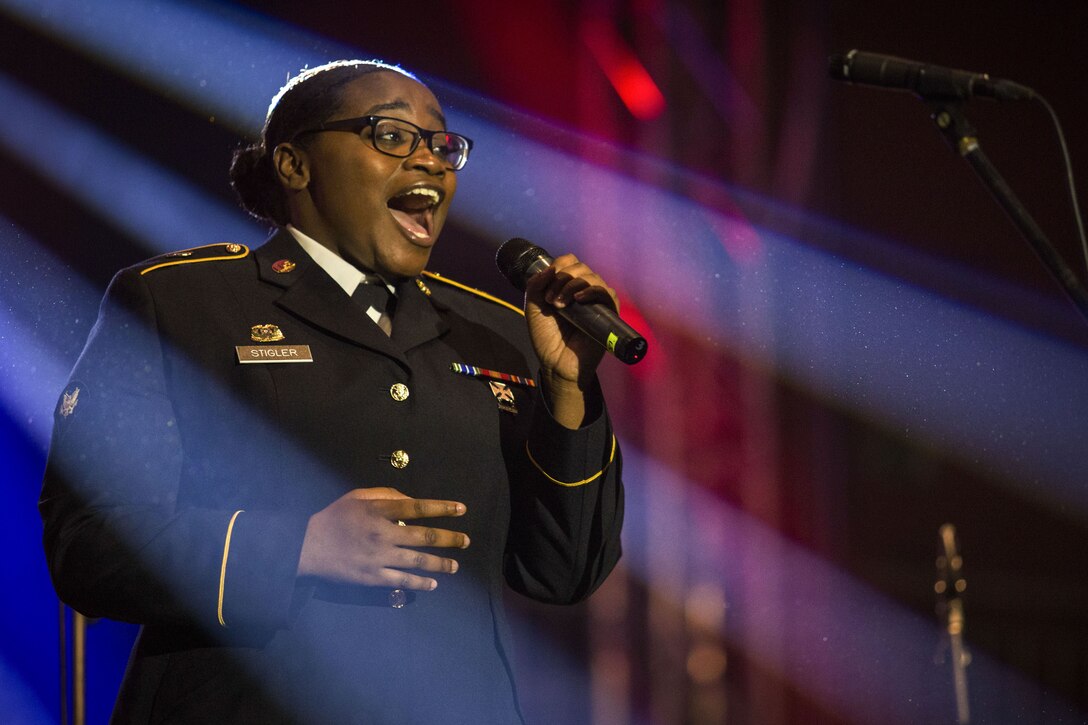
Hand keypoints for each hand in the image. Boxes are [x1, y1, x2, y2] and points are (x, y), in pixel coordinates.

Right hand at [297, 487, 468, 590]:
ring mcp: (379, 557)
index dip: (442, 508)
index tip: (462, 509)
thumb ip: (386, 494)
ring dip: (440, 564)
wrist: (307, 546)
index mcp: (379, 510)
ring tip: (456, 566)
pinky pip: (402, 581)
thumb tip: (412, 500)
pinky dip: (420, 583)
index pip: (418, 507)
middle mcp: (383, 533)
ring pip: (417, 561)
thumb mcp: (357, 497)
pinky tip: (433, 584)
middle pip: (423, 536)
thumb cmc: (335, 517)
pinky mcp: (373, 577)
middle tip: (466, 541)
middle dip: (449, 539)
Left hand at [523, 254, 617, 427]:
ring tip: (560, 305)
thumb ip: (536, 285)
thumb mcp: (533, 308)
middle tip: (551, 300)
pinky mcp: (608, 313)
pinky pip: (607, 292)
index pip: (570, 261)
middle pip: (580, 267)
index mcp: (568, 287)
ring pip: (592, 277)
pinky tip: (578, 299)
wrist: (556, 363)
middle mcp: (584, 291)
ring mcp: (597, 302)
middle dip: (562, 278)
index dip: (558, 266)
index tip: (546, 286)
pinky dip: (592, 290)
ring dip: (572, 285)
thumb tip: (550, 267)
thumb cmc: (547, 338)